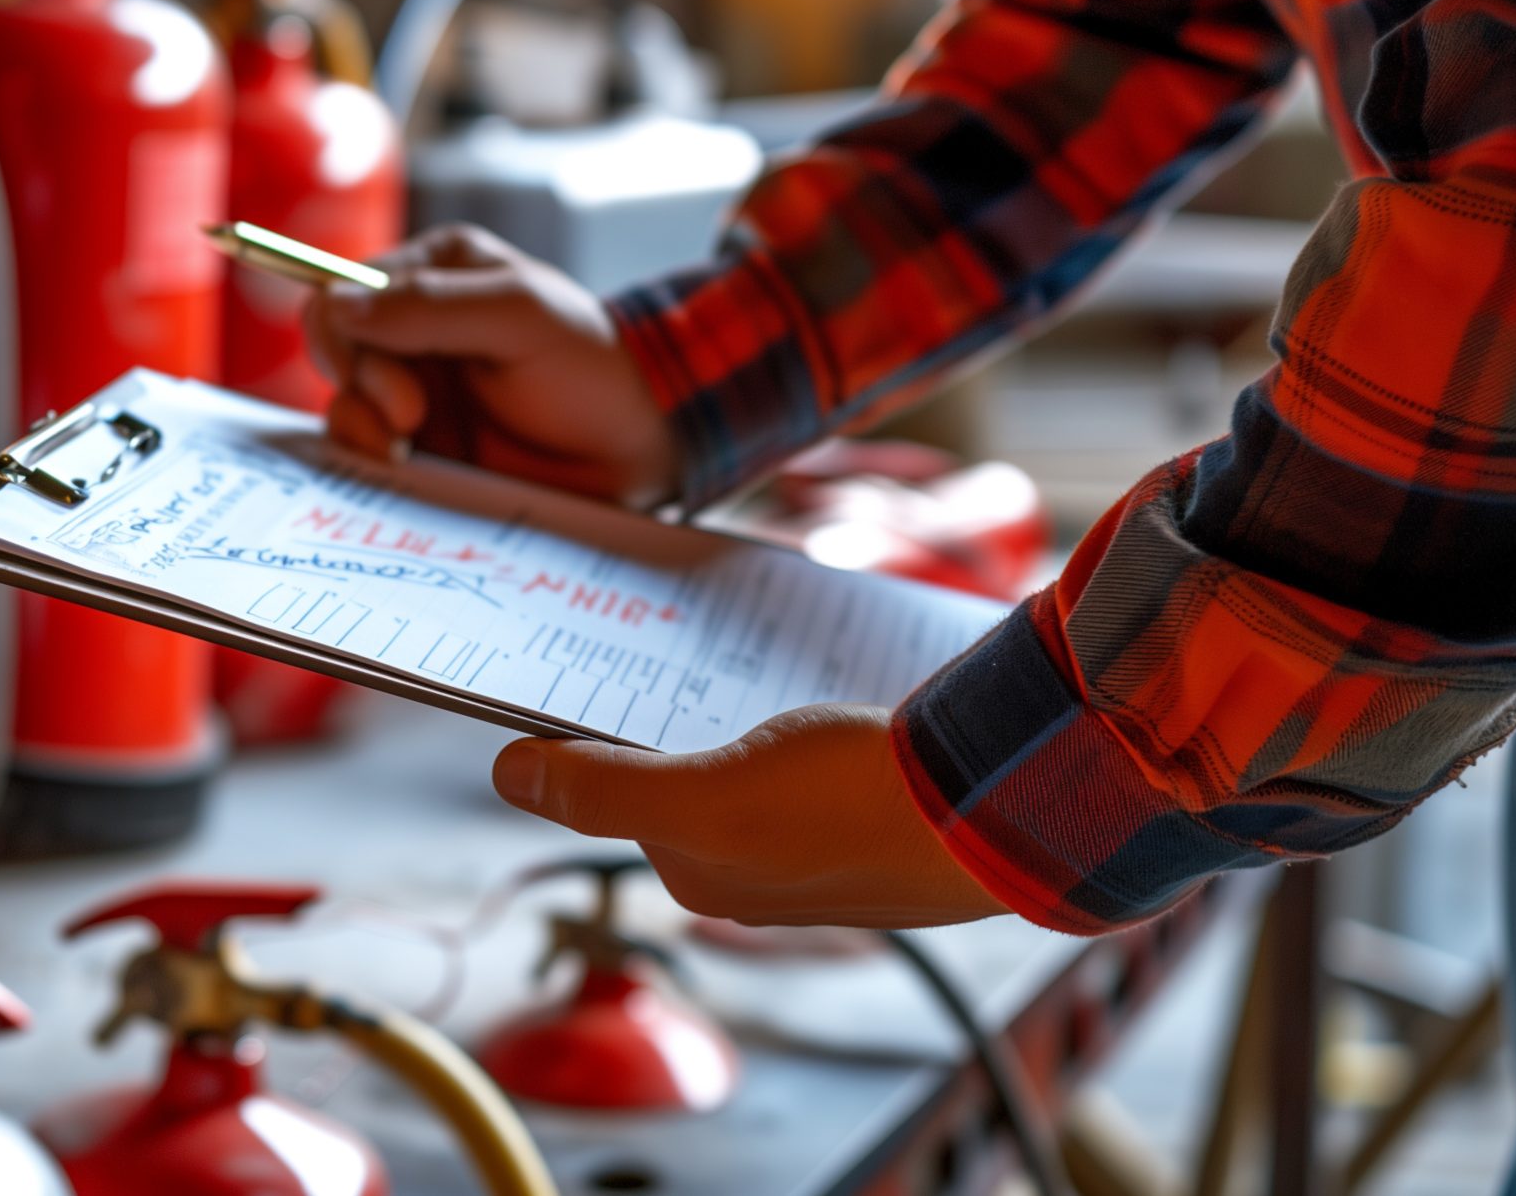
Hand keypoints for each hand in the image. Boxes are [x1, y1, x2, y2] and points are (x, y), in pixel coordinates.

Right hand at [303, 226, 678, 507]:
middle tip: (416, 420)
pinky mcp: (422, 445)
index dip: (342, 338)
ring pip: (343, 407)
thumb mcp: (520, 316)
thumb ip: (430, 307)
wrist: (637, 447)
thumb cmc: (592, 367)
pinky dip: (375, 465)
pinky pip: (367, 453)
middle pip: (335, 354)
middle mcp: (413, 327)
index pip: (341, 292)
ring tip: (412, 452)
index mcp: (433, 273)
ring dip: (363, 433)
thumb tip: (339, 304)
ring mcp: (414, 389)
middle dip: (364, 390)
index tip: (383, 384)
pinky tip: (410, 472)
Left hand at [491, 705, 1009, 928]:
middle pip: (686, 772)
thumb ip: (603, 788)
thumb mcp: (704, 796)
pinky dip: (813, 722)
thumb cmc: (854, 805)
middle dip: (676, 714)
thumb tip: (510, 774)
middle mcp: (757, 875)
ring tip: (753, 655)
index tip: (597, 659)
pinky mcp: (882, 817)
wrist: (1005, 808)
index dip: (601, 728)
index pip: (620, 788)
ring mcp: (824, 849)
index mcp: (702, 873)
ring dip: (747, 711)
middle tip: (678, 639)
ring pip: (754, 759)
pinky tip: (825, 685)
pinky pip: (821, 757)